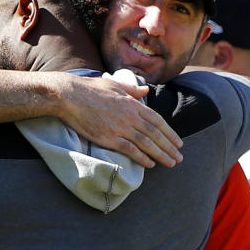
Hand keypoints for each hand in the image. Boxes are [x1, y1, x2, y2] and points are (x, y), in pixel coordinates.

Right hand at [57, 75, 182, 168]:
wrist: (70, 96)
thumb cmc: (90, 89)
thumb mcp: (115, 85)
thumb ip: (132, 91)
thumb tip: (146, 90)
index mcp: (133, 104)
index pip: (157, 121)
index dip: (169, 133)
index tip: (178, 142)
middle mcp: (130, 117)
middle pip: (155, 134)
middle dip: (169, 147)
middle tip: (179, 157)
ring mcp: (121, 128)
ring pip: (146, 144)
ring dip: (161, 154)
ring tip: (171, 163)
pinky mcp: (109, 138)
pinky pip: (130, 150)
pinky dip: (142, 158)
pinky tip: (150, 164)